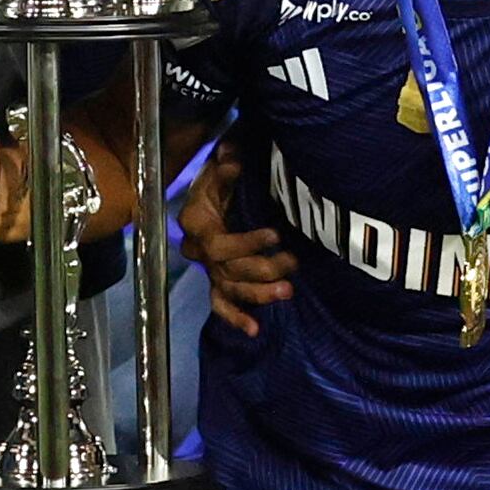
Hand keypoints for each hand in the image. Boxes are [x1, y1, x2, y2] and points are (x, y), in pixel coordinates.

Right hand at [176, 145, 291, 334]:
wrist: (210, 198)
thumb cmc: (217, 182)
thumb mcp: (218, 170)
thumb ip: (225, 167)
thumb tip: (232, 159)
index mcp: (197, 226)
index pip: (220, 244)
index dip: (246, 243)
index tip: (275, 234)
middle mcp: (199, 253)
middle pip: (230, 270)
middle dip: (263, 269)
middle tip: (293, 264)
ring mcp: (210, 270)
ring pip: (231, 289)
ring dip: (259, 294)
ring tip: (287, 292)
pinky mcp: (218, 282)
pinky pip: (221, 304)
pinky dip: (235, 318)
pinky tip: (254, 330)